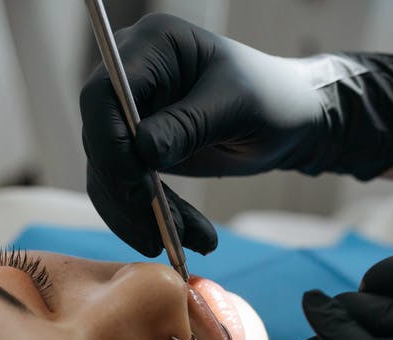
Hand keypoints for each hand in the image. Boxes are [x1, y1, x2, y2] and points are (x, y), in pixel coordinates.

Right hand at [79, 13, 392, 255]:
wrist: (293, 120)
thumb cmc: (273, 98)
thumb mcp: (236, 107)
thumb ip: (188, 125)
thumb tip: (142, 151)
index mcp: (153, 46)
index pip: (103, 94)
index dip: (109, 142)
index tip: (137, 184)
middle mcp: (132, 76)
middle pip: (99, 138)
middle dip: (124, 190)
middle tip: (157, 232)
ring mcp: (133, 114)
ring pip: (109, 172)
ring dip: (138, 213)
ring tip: (187, 240)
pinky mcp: (139, 147)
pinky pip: (127, 188)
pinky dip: (150, 216)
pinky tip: (187, 236)